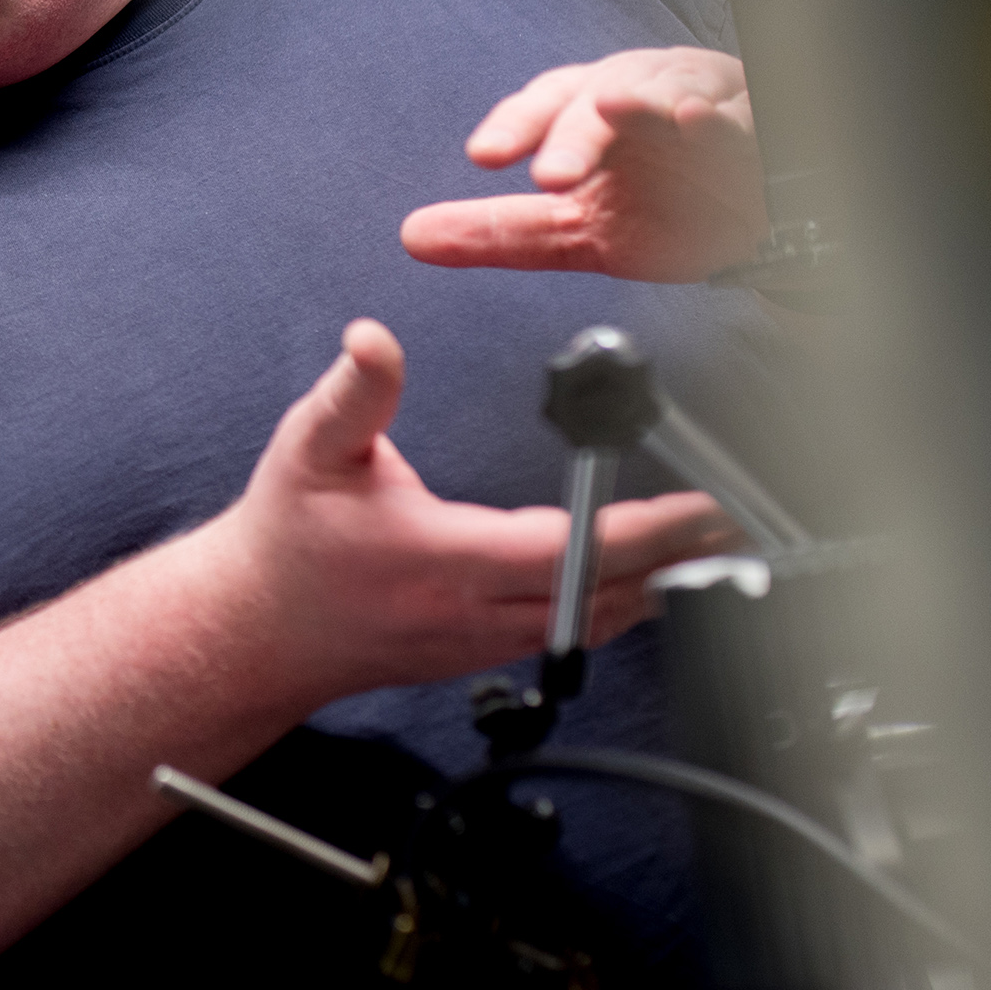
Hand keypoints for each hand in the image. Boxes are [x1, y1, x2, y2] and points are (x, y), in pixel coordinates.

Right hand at [205, 320, 736, 710]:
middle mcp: (471, 611)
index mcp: (440, 558)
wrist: (254, 629)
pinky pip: (568, 633)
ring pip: (593, 623)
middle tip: (735, 526)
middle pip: (602, 597)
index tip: (694, 511)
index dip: (637, 535)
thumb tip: (374, 338)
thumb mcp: (308, 450)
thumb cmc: (286, 542)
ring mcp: (480, 641)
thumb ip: (352, 393)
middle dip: (677, 562)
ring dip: (656, 587)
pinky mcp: (479, 651)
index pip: (563, 552)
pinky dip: (617, 606)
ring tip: (708, 550)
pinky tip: (643, 582)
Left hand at [398, 47, 767, 282]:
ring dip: (642, 98)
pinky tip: (698, 121)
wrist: (762, 232)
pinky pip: (742, 113)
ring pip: (670, 84)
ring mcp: (706, 101)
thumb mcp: (579, 229)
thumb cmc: (667, 208)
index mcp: (596, 109)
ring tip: (614, 109)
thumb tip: (413, 236)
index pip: (547, 103)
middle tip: (550, 178)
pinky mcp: (762, 123)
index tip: (484, 157)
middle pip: (600, 93)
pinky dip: (719, 116)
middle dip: (572, 131)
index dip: (517, 124)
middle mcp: (645, 92)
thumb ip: (502, 232)